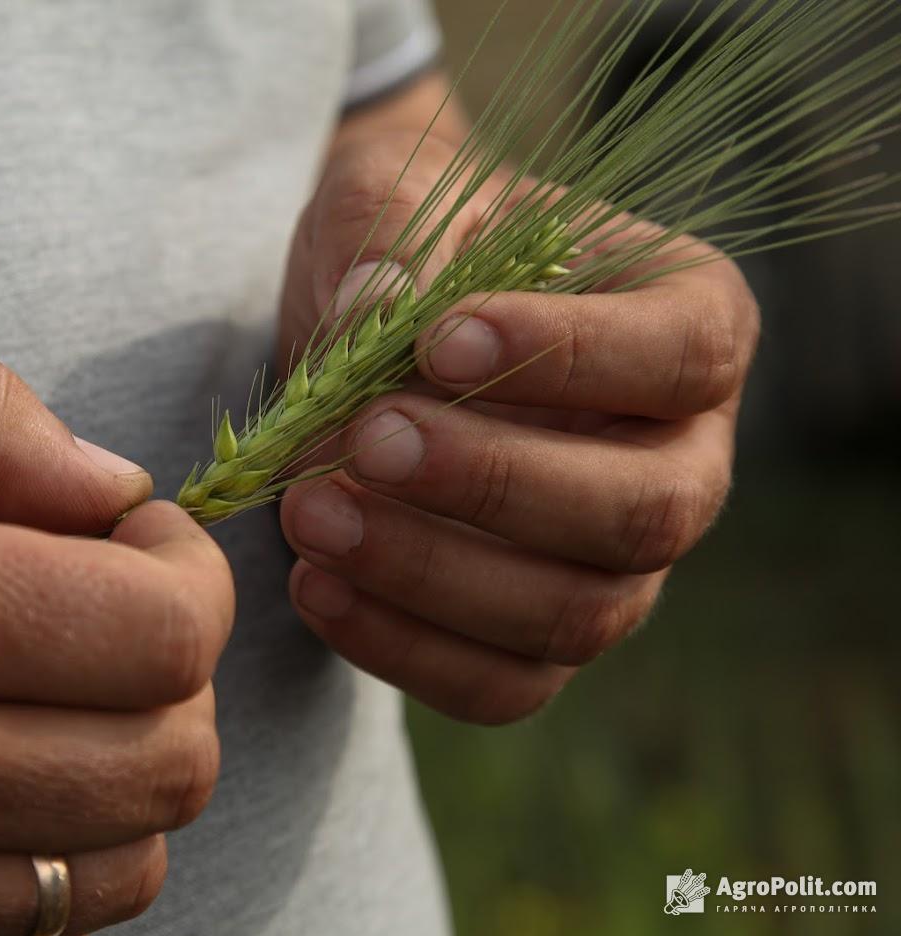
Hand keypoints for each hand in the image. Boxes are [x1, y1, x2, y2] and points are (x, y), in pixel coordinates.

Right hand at [0, 356, 233, 935]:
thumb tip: (107, 483)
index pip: (162, 630)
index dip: (191, 573)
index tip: (143, 539)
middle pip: (175, 757)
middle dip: (183, 669)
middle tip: (117, 610)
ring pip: (130, 861)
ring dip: (137, 766)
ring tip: (69, 696)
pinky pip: (37, 927)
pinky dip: (66, 849)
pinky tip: (7, 777)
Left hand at [277, 115, 757, 724]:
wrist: (369, 324)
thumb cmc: (405, 243)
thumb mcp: (384, 192)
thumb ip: (382, 228)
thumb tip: (377, 305)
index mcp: (686, 322)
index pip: (683, 353)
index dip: (572, 358)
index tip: (439, 338)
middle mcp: (681, 456)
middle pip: (645, 509)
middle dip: (496, 484)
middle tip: (365, 440)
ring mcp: (619, 563)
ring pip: (576, 614)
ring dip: (434, 576)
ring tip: (308, 514)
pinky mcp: (540, 636)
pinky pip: (501, 684)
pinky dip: (404, 650)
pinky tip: (312, 586)